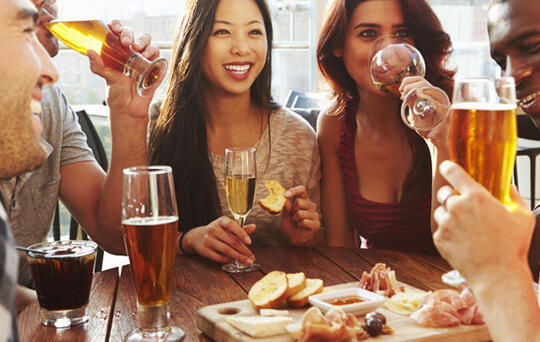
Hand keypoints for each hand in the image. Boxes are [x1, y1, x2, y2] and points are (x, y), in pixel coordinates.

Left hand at [87, 20, 160, 118]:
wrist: (130, 108)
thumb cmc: (117, 93)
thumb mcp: (106, 78)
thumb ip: (98, 66)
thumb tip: (90, 52)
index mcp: (116, 50)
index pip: (117, 31)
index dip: (116, 25)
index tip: (115, 28)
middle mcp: (130, 51)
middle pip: (133, 33)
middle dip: (130, 34)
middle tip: (126, 42)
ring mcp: (143, 58)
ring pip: (147, 40)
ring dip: (143, 41)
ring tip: (138, 50)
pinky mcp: (153, 66)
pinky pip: (157, 54)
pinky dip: (153, 53)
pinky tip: (148, 58)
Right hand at [182, 216, 255, 264]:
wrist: (196, 237)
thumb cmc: (217, 231)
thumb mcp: (227, 227)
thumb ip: (240, 229)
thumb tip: (254, 227)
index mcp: (221, 221)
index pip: (231, 225)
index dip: (241, 233)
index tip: (249, 242)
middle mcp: (214, 229)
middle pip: (231, 241)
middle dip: (244, 250)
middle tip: (252, 257)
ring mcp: (208, 240)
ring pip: (226, 250)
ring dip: (238, 257)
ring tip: (247, 261)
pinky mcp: (204, 250)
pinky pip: (218, 257)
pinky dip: (228, 260)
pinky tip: (234, 261)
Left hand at [280, 186, 320, 245]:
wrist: (295, 238)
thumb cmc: (290, 224)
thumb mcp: (284, 216)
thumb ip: (285, 208)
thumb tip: (285, 200)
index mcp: (304, 200)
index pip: (302, 190)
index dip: (294, 191)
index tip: (286, 195)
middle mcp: (311, 205)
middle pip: (299, 202)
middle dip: (292, 210)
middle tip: (293, 216)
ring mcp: (315, 214)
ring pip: (300, 213)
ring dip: (295, 219)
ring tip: (297, 222)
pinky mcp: (316, 223)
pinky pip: (304, 221)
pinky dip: (299, 225)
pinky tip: (301, 226)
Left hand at [399, 76, 449, 144]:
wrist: (435, 141)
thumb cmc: (426, 129)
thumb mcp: (414, 115)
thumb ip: (411, 105)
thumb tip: (403, 96)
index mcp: (430, 95)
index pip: (420, 80)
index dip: (408, 81)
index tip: (400, 89)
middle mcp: (437, 95)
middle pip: (422, 81)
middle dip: (408, 84)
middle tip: (401, 92)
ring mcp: (442, 101)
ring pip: (427, 87)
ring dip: (413, 89)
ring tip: (405, 96)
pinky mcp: (446, 108)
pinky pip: (436, 99)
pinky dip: (425, 96)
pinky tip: (417, 98)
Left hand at [433, 161, 535, 283]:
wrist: (497, 275)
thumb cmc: (512, 247)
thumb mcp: (523, 217)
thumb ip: (516, 197)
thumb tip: (511, 187)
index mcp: (476, 196)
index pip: (453, 172)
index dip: (448, 168)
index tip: (446, 167)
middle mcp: (456, 207)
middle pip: (444, 193)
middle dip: (451, 197)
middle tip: (462, 207)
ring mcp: (445, 223)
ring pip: (440, 212)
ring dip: (449, 216)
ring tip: (465, 229)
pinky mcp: (439, 238)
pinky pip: (439, 230)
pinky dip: (447, 233)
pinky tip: (462, 241)